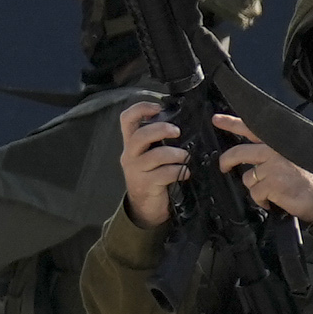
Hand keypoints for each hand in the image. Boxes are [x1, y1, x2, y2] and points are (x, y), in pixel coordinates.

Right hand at [116, 102, 186, 225]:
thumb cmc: (152, 175)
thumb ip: (156, 140)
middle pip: (140, 135)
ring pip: (156, 155)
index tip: (158, 107)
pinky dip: (179, 171)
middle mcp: (130, 154)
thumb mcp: (149, 155)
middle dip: (161, 130)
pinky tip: (185, 172)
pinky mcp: (146, 184)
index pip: (127, 119)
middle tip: (177, 132)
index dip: (141, 108)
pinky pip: (165, 174)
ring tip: (186, 157)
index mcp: (131, 143)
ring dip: (176, 154)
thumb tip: (180, 123)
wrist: (145, 206)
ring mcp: (136, 170)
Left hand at [212, 115, 312, 224]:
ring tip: (274, 192)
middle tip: (224, 168)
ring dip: (256, 188)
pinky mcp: (271, 183)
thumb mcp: (299, 155)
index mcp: (281, 141)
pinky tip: (276, 202)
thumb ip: (278, 152)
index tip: (216, 119)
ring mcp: (272, 166)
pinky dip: (262, 201)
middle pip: (238, 153)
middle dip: (226, 161)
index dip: (233, 123)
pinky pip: (255, 194)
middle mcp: (274, 150)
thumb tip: (257, 158)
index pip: (252, 128)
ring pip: (248, 178)